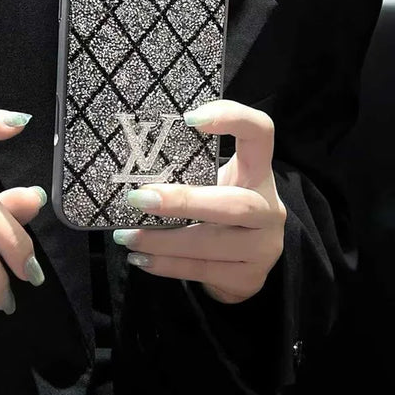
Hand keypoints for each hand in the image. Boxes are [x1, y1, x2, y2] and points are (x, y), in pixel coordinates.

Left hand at [113, 100, 286, 303]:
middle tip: (138, 198)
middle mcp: (269, 208)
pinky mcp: (250, 277)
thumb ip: (190, 172)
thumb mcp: (215, 184)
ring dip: (164, 241)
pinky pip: (204, 270)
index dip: (232, 118)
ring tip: (126, 236)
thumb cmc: (219, 212)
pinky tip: (141, 259)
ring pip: (213, 244)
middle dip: (184, 202)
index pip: (260, 132)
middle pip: (235, 203)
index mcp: (259, 172)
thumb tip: (131, 166)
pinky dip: (168, 265)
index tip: (189, 117)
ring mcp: (264, 246)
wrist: (244, 263)